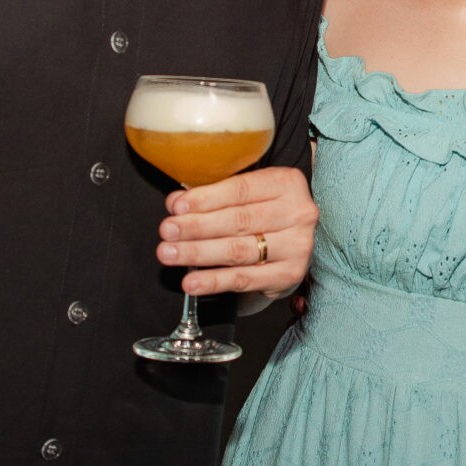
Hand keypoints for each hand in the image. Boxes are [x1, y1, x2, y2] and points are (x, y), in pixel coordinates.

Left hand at [161, 165, 316, 296]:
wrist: (296, 238)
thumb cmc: (266, 209)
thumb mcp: (246, 191)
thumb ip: (212, 195)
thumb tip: (176, 204)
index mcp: (286, 183)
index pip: (241, 190)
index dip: (206, 199)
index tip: (177, 207)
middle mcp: (297, 213)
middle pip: (238, 221)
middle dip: (196, 227)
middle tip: (167, 232)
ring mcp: (297, 246)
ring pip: (239, 251)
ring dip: (199, 253)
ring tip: (171, 254)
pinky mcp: (289, 275)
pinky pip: (245, 279)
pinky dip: (215, 281)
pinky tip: (193, 282)